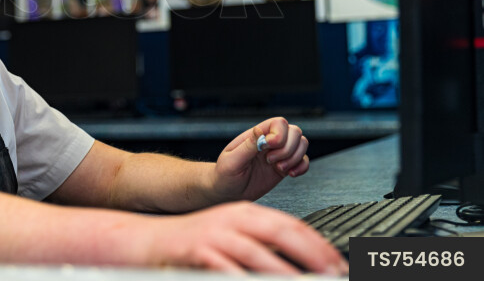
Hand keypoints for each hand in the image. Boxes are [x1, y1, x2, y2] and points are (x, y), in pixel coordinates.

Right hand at [148, 202, 346, 274]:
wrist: (149, 240)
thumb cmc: (193, 243)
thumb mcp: (232, 236)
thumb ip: (263, 245)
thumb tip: (300, 263)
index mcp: (245, 213)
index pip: (290, 224)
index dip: (318, 244)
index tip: (338, 263)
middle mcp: (232, 219)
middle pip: (280, 231)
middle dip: (312, 254)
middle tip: (333, 272)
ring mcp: (214, 234)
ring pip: (256, 251)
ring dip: (282, 271)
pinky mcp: (197, 250)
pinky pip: (225, 267)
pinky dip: (242, 278)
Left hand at [212, 117, 308, 202]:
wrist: (227, 191)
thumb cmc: (224, 175)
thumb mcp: (232, 161)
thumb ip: (247, 146)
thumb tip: (259, 130)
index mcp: (256, 136)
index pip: (278, 123)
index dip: (280, 134)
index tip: (269, 147)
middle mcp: (269, 143)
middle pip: (294, 132)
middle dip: (288, 148)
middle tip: (270, 161)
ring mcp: (278, 154)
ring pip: (301, 144)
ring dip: (295, 157)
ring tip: (280, 168)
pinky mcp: (284, 167)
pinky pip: (303, 161)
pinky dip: (302, 167)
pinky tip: (291, 174)